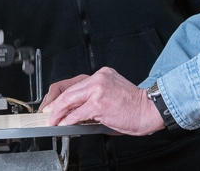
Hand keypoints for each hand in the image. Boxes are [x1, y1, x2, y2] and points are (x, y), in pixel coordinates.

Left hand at [41, 67, 164, 135]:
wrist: (151, 109)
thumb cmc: (135, 105)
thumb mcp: (113, 93)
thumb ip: (95, 98)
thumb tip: (76, 112)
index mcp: (102, 74)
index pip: (74, 82)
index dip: (60, 94)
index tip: (53, 103)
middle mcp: (99, 78)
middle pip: (68, 90)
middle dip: (54, 104)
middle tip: (48, 114)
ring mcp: (98, 90)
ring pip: (69, 99)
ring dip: (58, 113)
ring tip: (53, 121)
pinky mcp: (99, 103)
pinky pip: (77, 113)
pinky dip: (68, 120)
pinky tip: (64, 125)